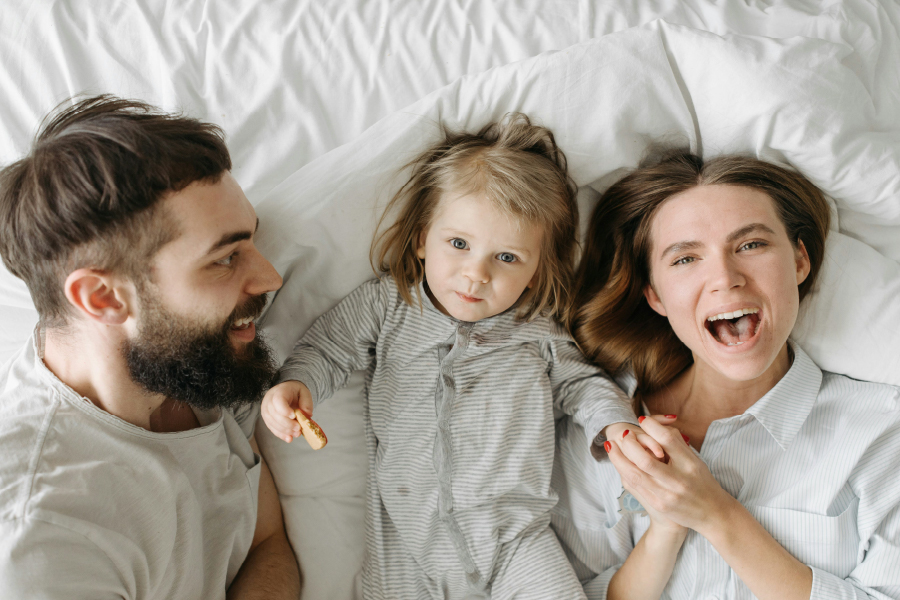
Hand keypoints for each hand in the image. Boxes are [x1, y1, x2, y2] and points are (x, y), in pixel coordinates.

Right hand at [260, 380, 313, 442]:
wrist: (287, 391)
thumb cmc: (296, 392)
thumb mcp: (305, 393)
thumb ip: (306, 403)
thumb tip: (307, 415)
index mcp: (279, 391)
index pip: (278, 400)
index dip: (284, 410)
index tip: (294, 416)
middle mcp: (269, 400)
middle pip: (274, 414)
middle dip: (287, 424)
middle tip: (298, 428)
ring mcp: (266, 409)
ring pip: (272, 422)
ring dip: (285, 431)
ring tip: (297, 434)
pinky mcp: (266, 418)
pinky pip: (272, 428)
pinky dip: (281, 434)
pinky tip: (289, 438)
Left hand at [610, 416, 734, 533]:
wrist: (712, 515)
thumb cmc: (702, 482)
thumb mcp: (694, 460)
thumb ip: (676, 443)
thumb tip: (653, 423)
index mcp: (690, 464)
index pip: (667, 439)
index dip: (652, 426)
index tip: (642, 419)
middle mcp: (678, 481)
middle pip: (645, 460)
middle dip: (629, 444)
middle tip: (624, 434)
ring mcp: (666, 496)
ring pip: (635, 474)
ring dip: (618, 458)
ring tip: (611, 446)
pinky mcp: (658, 505)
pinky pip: (635, 486)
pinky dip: (624, 471)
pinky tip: (618, 462)